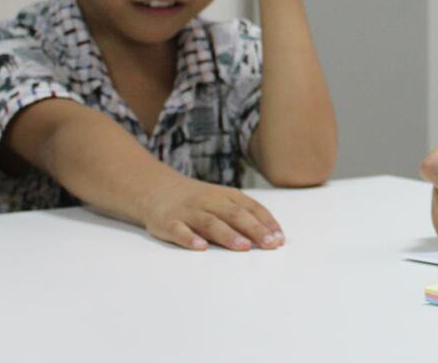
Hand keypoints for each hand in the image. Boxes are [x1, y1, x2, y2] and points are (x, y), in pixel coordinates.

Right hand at [139, 177, 284, 250]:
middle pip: (234, 214)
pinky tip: (201, 247)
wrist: (158, 190)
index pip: (251, 207)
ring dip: (228, 234)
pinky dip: (190, 238)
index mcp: (226, 195)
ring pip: (210, 222)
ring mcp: (188, 211)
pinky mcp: (168, 222)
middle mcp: (209, 201)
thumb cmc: (198, 201)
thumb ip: (243, 216)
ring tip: (244, 246)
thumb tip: (271, 237)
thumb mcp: (222, 201)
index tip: (280, 238)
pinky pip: (179, 230)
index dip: (266, 222)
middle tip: (270, 244)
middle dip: (254, 229)